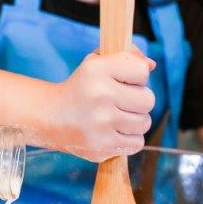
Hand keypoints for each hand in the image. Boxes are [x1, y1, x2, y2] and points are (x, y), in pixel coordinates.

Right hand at [48, 47, 155, 161]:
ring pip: (144, 123)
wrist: (50, 118)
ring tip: (116, 118)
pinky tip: (113, 132)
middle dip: (138, 101)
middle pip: (148, 100)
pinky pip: (137, 143)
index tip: (124, 81)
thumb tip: (151, 65)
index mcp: (97, 69)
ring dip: (135, 121)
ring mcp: (101, 123)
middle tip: (121, 102)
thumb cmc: (81, 88)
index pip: (142, 71)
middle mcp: (100, 95)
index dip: (137, 77)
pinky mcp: (102, 146)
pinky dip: (129, 139)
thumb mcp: (97, 63)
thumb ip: (127, 57)